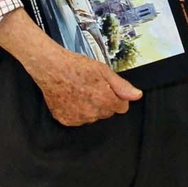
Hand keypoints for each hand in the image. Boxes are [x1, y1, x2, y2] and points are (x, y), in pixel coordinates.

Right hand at [26, 48, 141, 126]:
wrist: (51, 68)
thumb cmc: (76, 66)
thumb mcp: (103, 70)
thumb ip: (122, 86)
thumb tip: (137, 96)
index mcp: (104, 100)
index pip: (122, 108)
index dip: (116, 97)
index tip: (107, 89)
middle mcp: (92, 113)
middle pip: (107, 113)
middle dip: (103, 102)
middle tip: (91, 87)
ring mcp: (78, 118)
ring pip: (92, 117)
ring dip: (90, 108)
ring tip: (79, 91)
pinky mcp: (66, 120)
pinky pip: (78, 119)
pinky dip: (76, 111)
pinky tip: (71, 98)